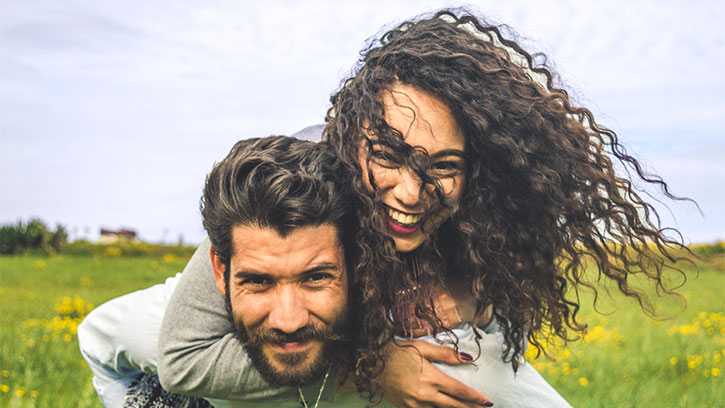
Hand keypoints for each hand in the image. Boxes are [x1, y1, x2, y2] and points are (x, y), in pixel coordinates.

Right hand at [378, 340, 492, 407]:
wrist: (368, 363)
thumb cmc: (395, 351)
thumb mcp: (421, 347)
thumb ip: (445, 354)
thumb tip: (467, 357)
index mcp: (431, 378)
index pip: (459, 391)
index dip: (475, 397)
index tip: (487, 401)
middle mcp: (424, 394)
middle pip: (453, 406)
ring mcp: (414, 403)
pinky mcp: (405, 407)